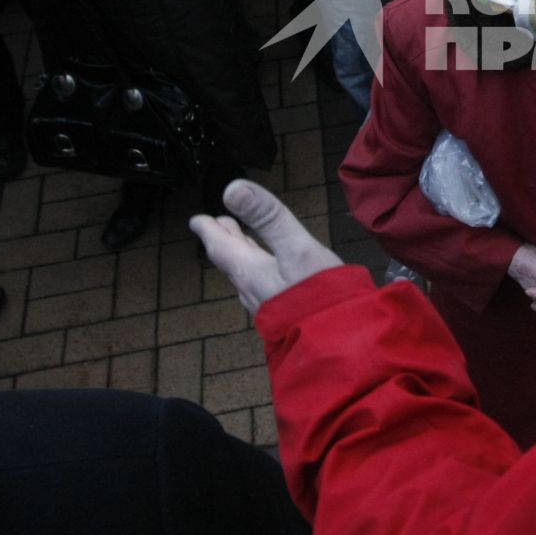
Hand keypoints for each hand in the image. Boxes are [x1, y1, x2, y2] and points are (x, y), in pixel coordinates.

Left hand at [192, 179, 342, 313]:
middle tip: (218, 224)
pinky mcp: (284, 318)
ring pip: (247, 276)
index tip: (196, 220)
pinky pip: (263, 288)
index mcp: (251, 272)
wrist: (339, 347)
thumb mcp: (297, 248)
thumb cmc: (319, 296)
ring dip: (242, 256)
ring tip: (244, 244)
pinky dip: (260, 272)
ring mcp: (268, 307)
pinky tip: (273, 275)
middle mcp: (254, 291)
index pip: (221, 248)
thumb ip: (269, 218)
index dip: (209, 231)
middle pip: (233, 261)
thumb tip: (232, 188)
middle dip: (225, 240)